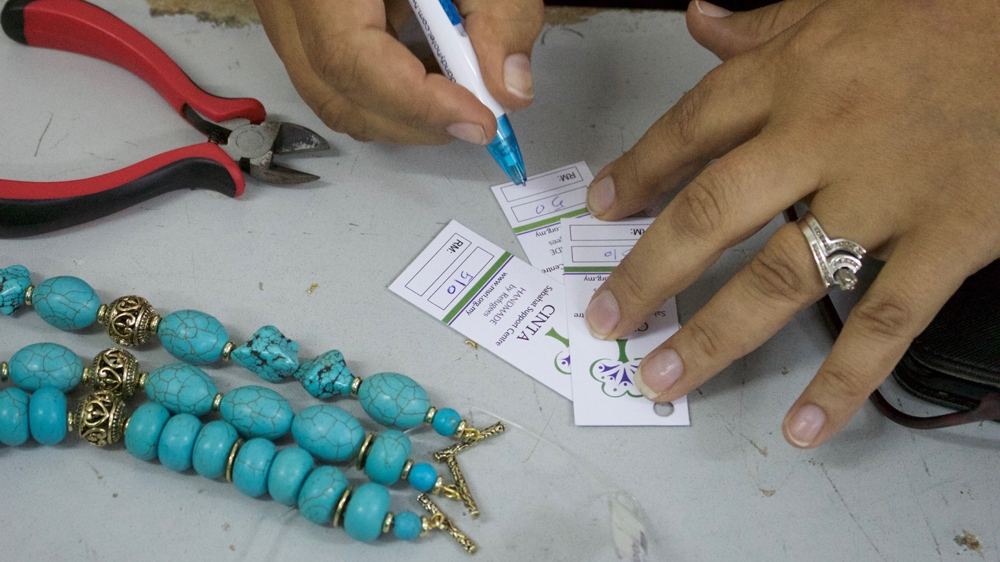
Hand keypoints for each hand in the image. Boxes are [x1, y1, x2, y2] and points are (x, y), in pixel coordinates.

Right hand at [254, 0, 542, 143]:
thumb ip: (500, 10)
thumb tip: (510, 88)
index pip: (350, 57)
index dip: (417, 102)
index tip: (480, 118)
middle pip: (334, 89)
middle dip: (414, 119)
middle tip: (480, 115)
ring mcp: (282, 3)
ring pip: (328, 90)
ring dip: (400, 110)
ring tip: (458, 93)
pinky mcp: (296, 12)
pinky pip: (329, 71)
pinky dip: (384, 87)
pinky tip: (429, 70)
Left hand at [584, 0, 999, 447]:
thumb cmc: (950, 13)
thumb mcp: (843, 3)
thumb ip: (765, 25)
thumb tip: (699, 22)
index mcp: (793, 75)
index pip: (689, 129)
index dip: (636, 172)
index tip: (601, 210)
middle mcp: (822, 137)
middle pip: (710, 213)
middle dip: (649, 271)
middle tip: (607, 317)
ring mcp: (884, 195)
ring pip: (780, 277)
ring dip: (712, 336)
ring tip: (662, 377)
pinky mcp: (950, 238)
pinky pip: (885, 320)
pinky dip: (843, 380)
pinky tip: (804, 425)